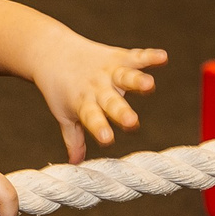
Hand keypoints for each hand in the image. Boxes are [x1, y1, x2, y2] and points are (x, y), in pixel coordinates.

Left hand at [35, 37, 166, 162]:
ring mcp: (109, 72)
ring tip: (150, 85)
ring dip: (137, 81)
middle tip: (131, 121)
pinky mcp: (118, 57)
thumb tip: (75, 164)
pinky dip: (149, 56)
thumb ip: (74, 138)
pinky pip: (136, 57)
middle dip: (122, 112)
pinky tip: (163, 57)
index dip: (100, 129)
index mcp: (85, 105)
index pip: (93, 119)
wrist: (51, 52)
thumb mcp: (64, 115)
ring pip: (125, 77)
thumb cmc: (60, 89)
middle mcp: (98, 89)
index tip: (108, 139)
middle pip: (112, 102)